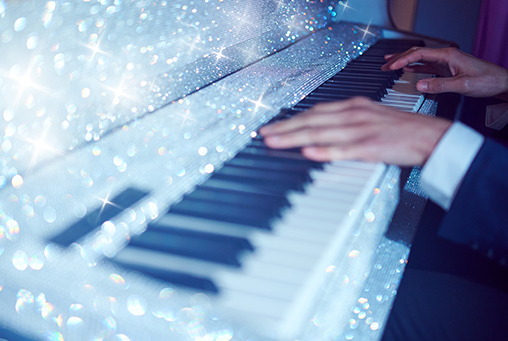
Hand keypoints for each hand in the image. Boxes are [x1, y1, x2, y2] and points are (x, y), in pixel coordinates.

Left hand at [259, 97, 451, 165]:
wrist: (430, 135)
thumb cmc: (399, 129)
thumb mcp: (369, 116)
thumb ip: (345, 121)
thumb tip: (320, 130)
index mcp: (353, 107)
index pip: (315, 112)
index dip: (291, 119)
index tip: (274, 125)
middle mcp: (353, 115)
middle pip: (312, 121)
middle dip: (285, 128)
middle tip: (264, 134)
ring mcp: (361, 130)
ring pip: (321, 133)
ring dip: (295, 138)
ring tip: (275, 142)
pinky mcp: (371, 146)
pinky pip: (343, 149)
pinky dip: (325, 150)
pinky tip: (309, 153)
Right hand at [382, 47, 507, 100]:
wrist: (500, 82)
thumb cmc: (487, 81)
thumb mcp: (462, 85)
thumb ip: (439, 85)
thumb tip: (419, 85)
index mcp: (448, 56)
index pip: (419, 54)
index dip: (403, 60)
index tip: (391, 67)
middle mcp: (446, 56)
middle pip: (416, 54)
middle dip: (398, 59)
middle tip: (384, 65)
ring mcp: (446, 62)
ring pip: (420, 59)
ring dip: (404, 62)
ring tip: (390, 66)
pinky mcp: (447, 69)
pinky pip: (426, 66)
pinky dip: (414, 68)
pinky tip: (406, 70)